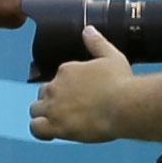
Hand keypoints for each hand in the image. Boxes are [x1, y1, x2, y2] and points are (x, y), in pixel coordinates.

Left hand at [28, 26, 136, 142]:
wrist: (125, 105)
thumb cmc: (121, 82)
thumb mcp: (111, 56)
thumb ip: (96, 42)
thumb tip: (88, 29)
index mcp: (66, 70)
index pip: (57, 79)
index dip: (67, 89)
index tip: (80, 97)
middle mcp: (56, 86)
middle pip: (44, 94)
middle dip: (53, 101)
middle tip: (71, 110)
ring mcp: (54, 106)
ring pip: (36, 110)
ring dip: (44, 115)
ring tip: (60, 122)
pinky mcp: (57, 125)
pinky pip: (36, 128)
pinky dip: (40, 130)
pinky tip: (51, 133)